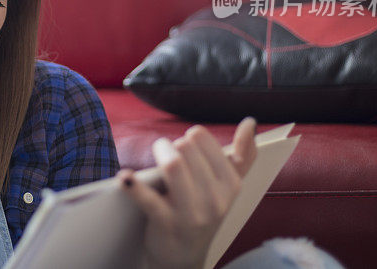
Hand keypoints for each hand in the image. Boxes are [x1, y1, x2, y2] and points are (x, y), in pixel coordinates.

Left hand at [117, 117, 257, 268]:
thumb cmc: (204, 212)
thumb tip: (250, 122)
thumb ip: (244, 155)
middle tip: (165, 152)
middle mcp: (215, 199)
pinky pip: (148, 200)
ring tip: (155, 156)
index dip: (189, 137)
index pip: (203, 140)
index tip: (185, 147)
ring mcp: (191, 213)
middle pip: (185, 149)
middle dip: (170, 145)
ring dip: (159, 153)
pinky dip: (134, 186)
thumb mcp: (227, 187)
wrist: (184, 257)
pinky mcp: (166, 223)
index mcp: (230, 184)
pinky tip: (125, 178)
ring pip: (173, 166)